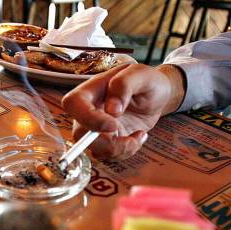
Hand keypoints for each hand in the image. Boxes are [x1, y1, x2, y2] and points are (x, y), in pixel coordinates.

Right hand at [62, 63, 185, 159]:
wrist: (156, 95)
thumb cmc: (146, 80)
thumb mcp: (140, 74)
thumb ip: (124, 85)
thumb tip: (112, 110)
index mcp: (91, 89)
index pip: (73, 104)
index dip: (88, 119)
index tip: (113, 125)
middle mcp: (89, 110)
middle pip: (80, 134)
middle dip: (107, 144)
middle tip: (131, 140)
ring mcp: (97, 128)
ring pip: (95, 149)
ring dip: (121, 150)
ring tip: (141, 135)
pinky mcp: (107, 140)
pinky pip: (108, 155)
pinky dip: (126, 152)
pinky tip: (139, 137)